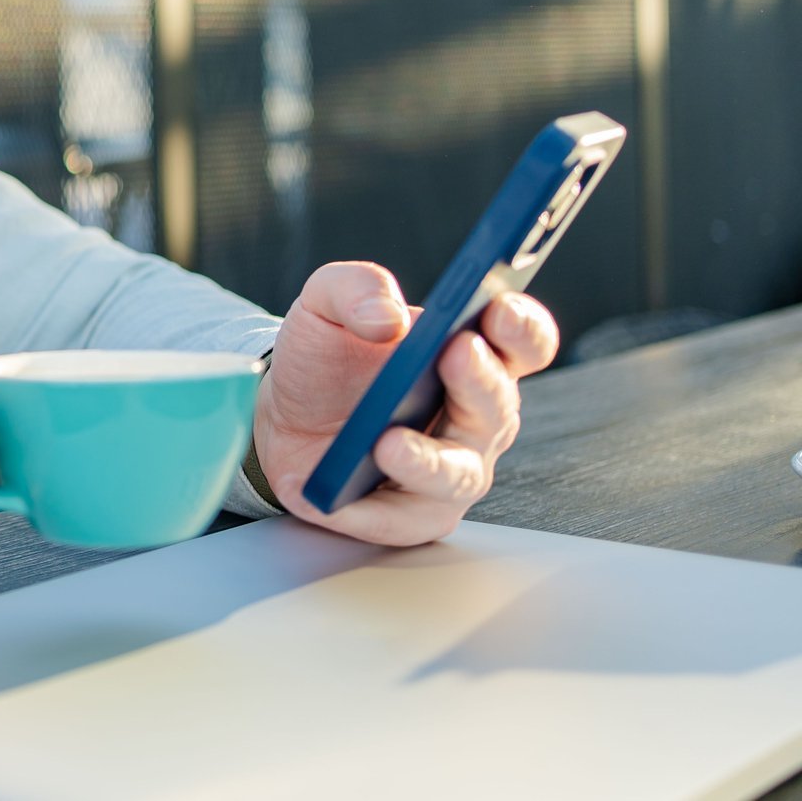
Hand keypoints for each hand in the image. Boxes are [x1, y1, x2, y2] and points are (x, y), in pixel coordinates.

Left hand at [253, 262, 558, 545]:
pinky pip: (400, 518)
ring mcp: (451, 467)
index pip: (524, 341)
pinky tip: (336, 496)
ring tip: (387, 443)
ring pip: (458, 473)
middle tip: (456, 353)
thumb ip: (357, 288)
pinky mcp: (412, 512)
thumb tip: (387, 317)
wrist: (281, 412)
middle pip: (498, 405)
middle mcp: (475, 416)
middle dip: (480, 380)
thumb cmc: (326, 357)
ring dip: (427, 460)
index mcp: (474, 355)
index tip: (500, 308)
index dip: (522, 326)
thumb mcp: (326, 302)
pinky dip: (368, 509)